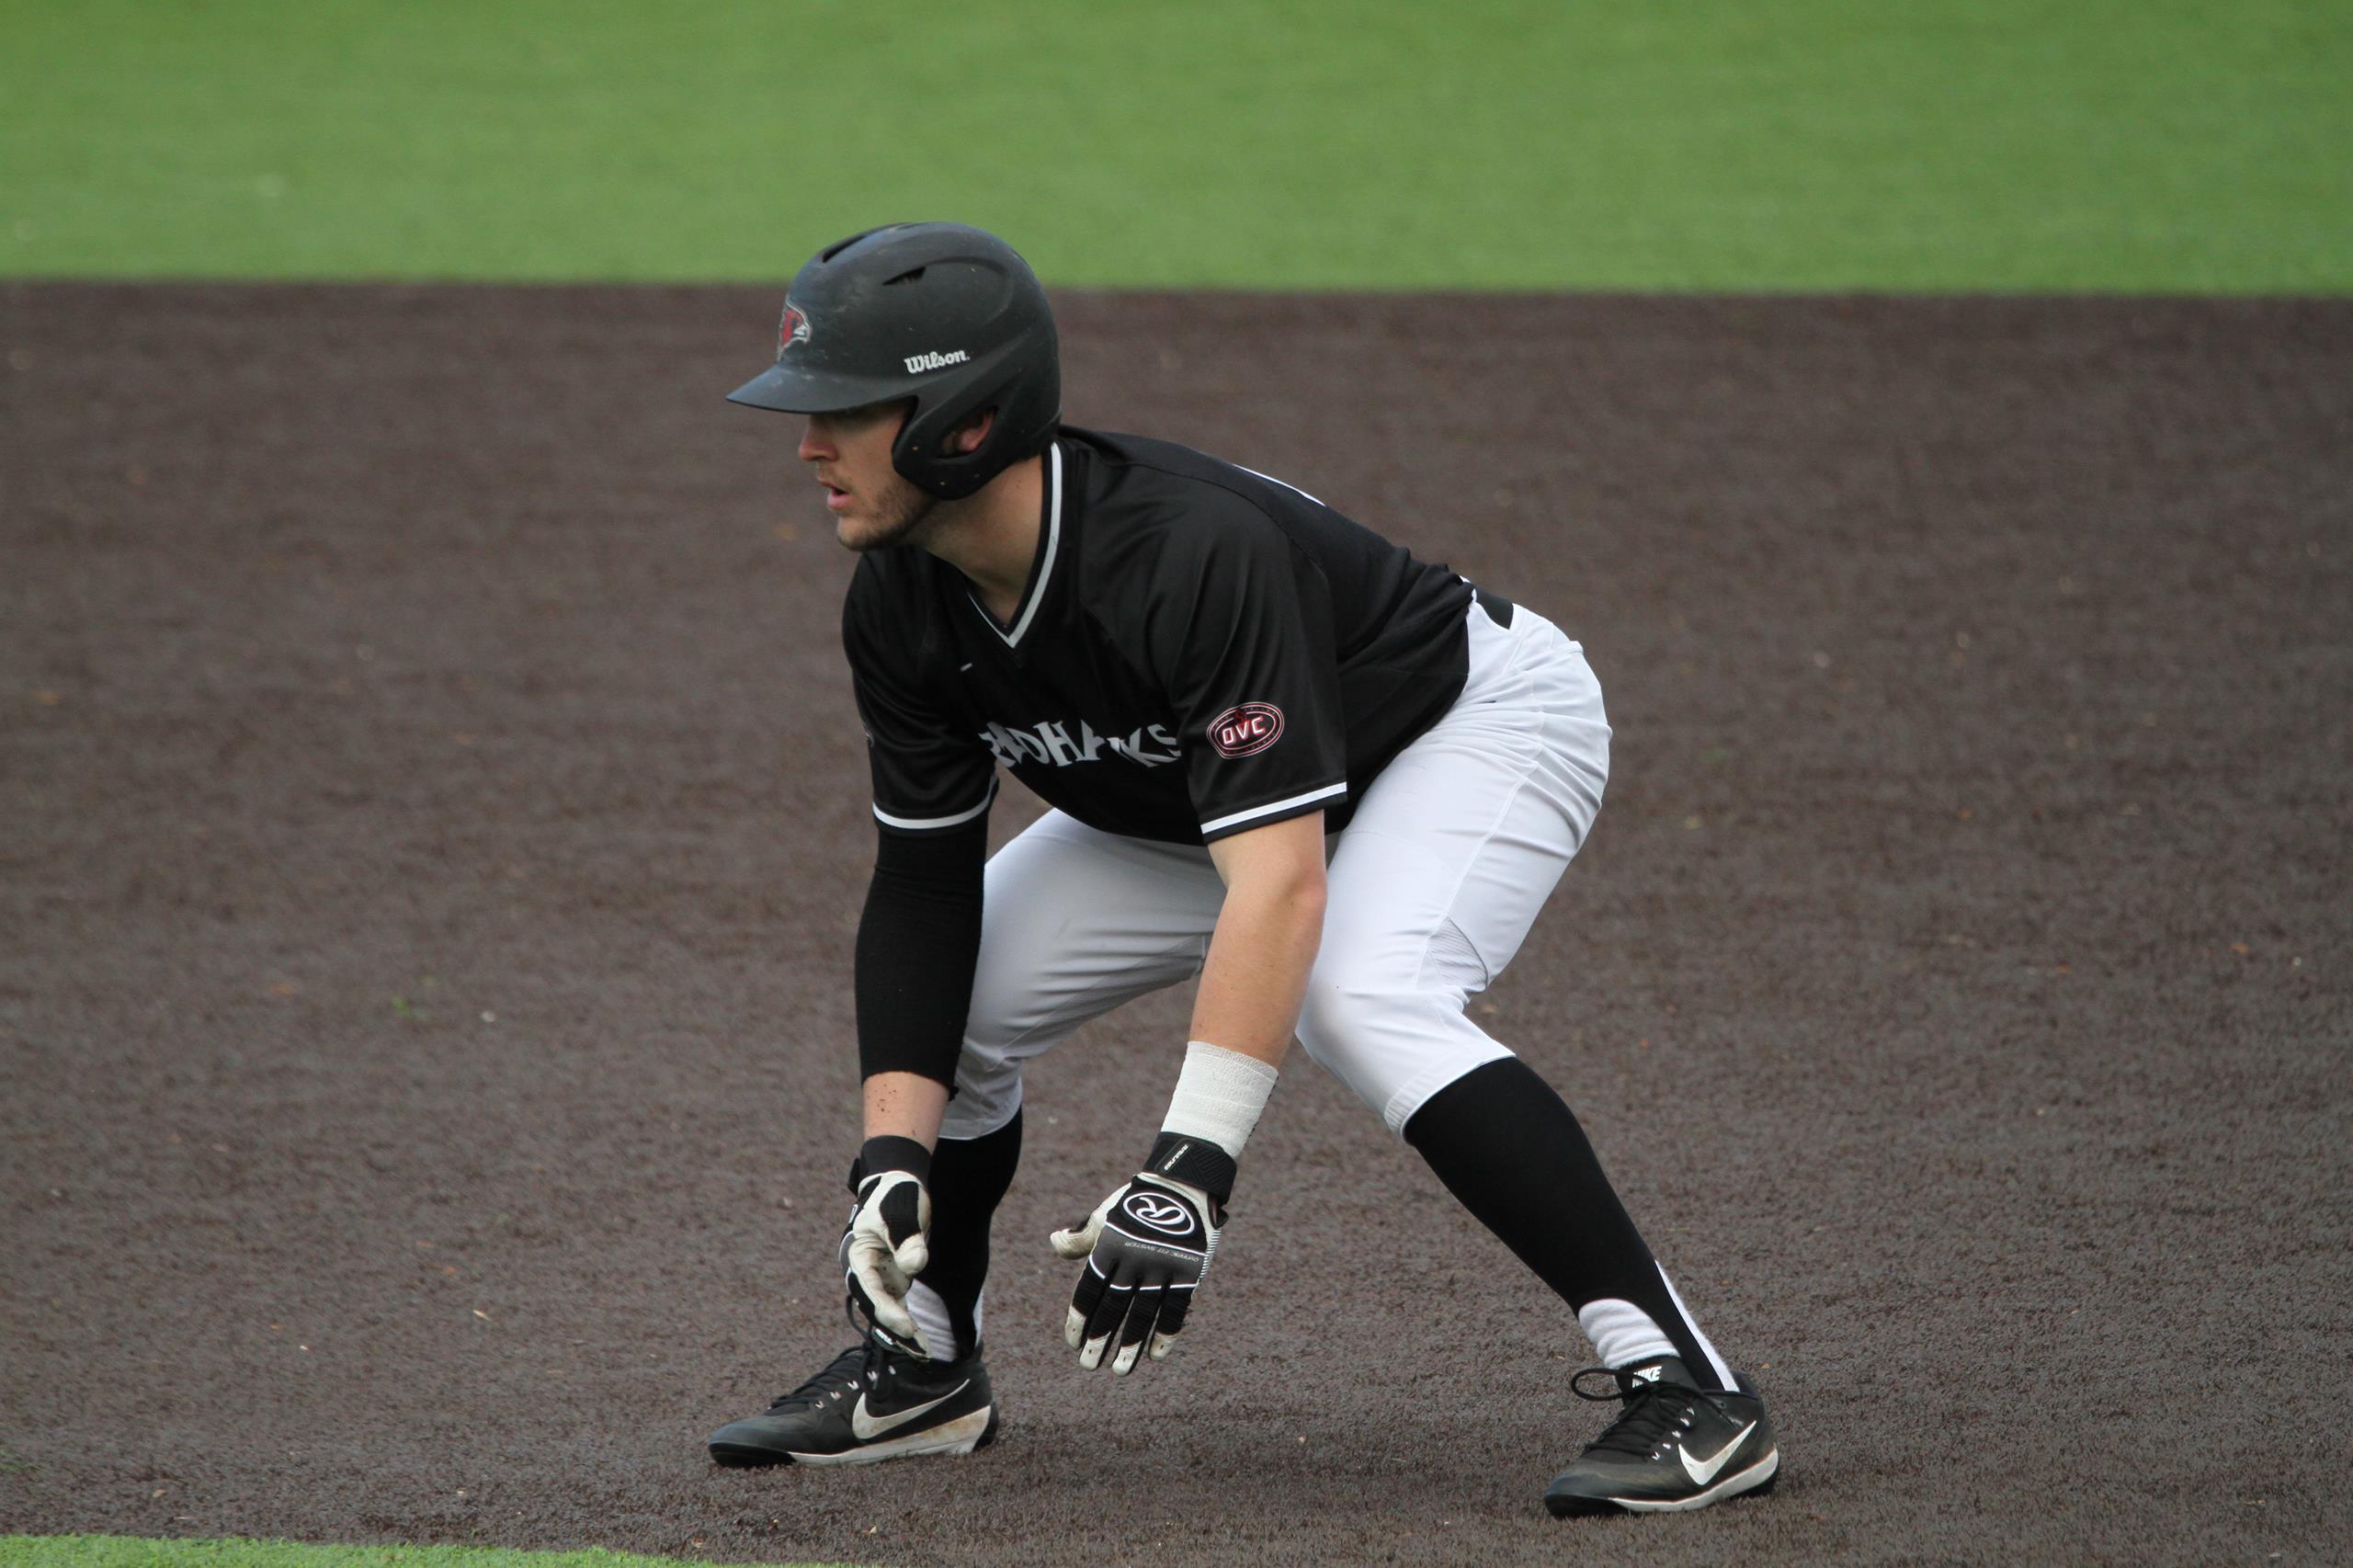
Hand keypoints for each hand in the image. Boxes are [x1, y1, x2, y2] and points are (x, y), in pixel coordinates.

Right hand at [839, 1168, 932, 1358]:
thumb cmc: (898, 1195)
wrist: (899, 1181)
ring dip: (902, 1332)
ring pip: (886, 1310)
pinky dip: (907, 1321)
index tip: (908, 1327)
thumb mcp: (904, 1214)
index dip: (889, 1311)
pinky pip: (896, 1304)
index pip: (871, 1290)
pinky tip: (921, 1339)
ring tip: (924, 1353)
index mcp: (857, 1255)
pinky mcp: (890, 1277)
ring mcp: (877, 1275)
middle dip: (895, 1330)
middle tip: (919, 1351)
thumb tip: (914, 1265)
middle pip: (875, 1307)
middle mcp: (863, 1270)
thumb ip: (908, 1239)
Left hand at [1049, 1173, 1219, 1373]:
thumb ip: (1081, 1238)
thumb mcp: (1104, 1214)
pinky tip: (1155, 1356)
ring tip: (1119, 1370)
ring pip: (1143, 1314)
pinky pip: (1175, 1309)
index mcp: (1109, 1245)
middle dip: (1099, 1339)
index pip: (1089, 1289)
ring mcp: (1162, 1265)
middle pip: (1113, 1306)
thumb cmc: (1135, 1202)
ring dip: (1130, 1345)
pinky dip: (1165, 1334)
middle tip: (1088, 1365)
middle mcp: (1134, 1257)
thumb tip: (1054, 1242)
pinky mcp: (1188, 1270)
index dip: (1080, 1318)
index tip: (1073, 1343)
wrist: (1182, 1184)